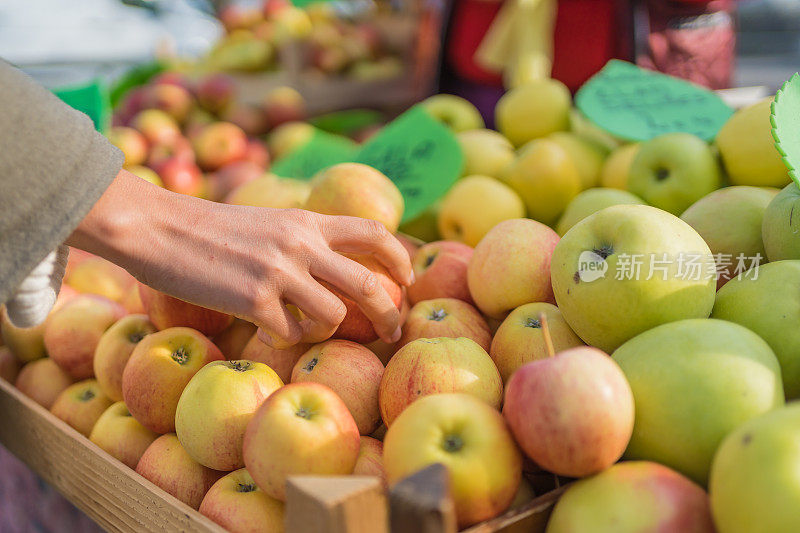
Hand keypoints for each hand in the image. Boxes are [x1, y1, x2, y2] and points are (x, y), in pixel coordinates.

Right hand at [67, 169, 413, 346]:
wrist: (158, 228)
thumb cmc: (210, 229)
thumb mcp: (268, 222)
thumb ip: (303, 239)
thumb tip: (337, 269)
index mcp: (307, 221)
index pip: (374, 230)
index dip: (401, 256)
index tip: (407, 279)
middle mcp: (301, 244)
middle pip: (371, 283)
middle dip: (391, 313)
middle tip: (394, 331)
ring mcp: (279, 272)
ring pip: (334, 316)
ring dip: (324, 330)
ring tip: (301, 326)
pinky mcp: (253, 300)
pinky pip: (291, 334)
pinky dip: (286, 338)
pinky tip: (267, 330)